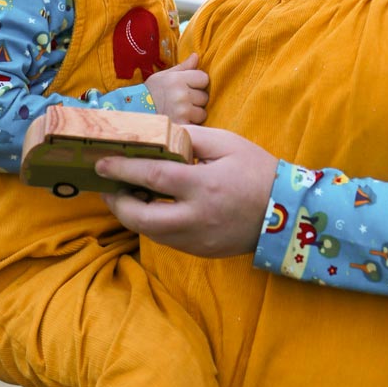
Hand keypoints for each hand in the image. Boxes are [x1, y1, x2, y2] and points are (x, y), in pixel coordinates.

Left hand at [96, 126, 278, 257]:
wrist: (286, 213)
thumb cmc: (257, 171)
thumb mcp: (227, 143)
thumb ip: (191, 137)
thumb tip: (159, 136)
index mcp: (203, 186)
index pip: (152, 177)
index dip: (123, 170)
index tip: (101, 162)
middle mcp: (195, 218)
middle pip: (140, 217)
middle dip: (117, 202)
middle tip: (107, 185)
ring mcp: (196, 239)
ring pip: (149, 232)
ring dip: (132, 213)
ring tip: (127, 193)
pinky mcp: (199, 250)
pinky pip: (165, 238)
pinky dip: (152, 222)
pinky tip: (152, 206)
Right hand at [145, 53, 208, 124]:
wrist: (137, 111)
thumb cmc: (152, 91)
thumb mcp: (165, 75)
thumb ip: (183, 67)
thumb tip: (196, 56)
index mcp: (177, 79)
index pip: (204, 78)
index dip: (198, 82)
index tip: (189, 85)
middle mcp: (181, 95)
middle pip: (204, 96)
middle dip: (196, 99)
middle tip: (182, 100)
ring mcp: (182, 111)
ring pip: (202, 113)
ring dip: (194, 113)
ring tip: (181, 111)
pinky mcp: (181, 125)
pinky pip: (196, 124)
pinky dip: (190, 123)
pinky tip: (180, 119)